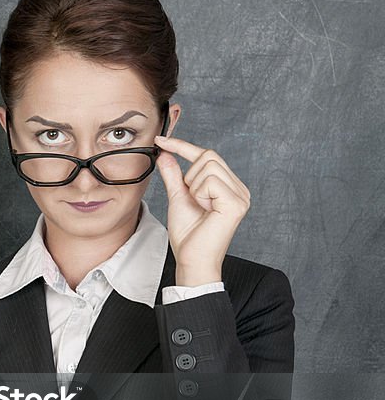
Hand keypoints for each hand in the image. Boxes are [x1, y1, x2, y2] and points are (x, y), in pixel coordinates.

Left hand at [154, 135, 250, 285]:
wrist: (192, 259)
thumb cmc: (188, 235)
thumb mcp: (177, 198)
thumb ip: (174, 175)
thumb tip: (165, 153)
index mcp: (227, 186)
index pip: (207, 155)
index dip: (182, 146)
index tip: (160, 140)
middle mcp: (239, 188)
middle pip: (208, 155)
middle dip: (190, 175)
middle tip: (191, 198)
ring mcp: (241, 195)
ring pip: (208, 166)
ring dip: (194, 186)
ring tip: (199, 207)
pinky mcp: (237, 202)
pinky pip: (211, 180)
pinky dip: (199, 194)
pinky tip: (204, 209)